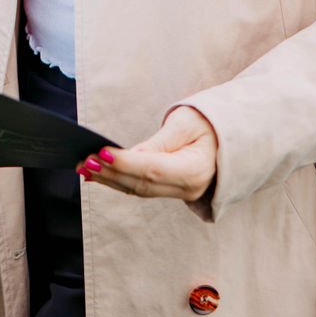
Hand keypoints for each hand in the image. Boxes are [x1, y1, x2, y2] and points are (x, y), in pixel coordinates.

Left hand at [76, 106, 216, 201]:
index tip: (101, 154)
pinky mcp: (173, 191)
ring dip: (110, 180)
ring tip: (85, 168)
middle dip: (111, 174)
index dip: (125, 163)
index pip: (153, 170)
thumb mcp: (186, 123)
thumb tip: (131, 156)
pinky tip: (100, 176)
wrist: (230, 137)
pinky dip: (120, 182)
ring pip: (139, 190)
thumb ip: (160, 142)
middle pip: (142, 184)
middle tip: (85, 162)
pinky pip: (143, 189)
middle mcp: (189, 188)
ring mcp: (181, 194)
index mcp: (196, 169)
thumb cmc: (209, 123)